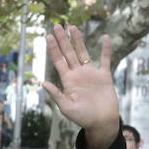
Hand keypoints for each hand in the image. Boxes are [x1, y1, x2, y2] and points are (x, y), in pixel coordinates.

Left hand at [41, 24, 118, 148]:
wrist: (102, 123)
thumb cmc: (83, 118)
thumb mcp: (66, 108)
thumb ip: (56, 95)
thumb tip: (43, 82)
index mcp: (68, 81)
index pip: (59, 61)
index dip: (53, 49)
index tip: (48, 36)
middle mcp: (78, 74)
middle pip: (68, 53)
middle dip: (62, 40)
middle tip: (57, 25)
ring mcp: (91, 74)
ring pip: (83, 53)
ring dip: (78, 40)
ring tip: (72, 27)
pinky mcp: (104, 76)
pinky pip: (105, 60)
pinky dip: (105, 49)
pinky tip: (105, 37)